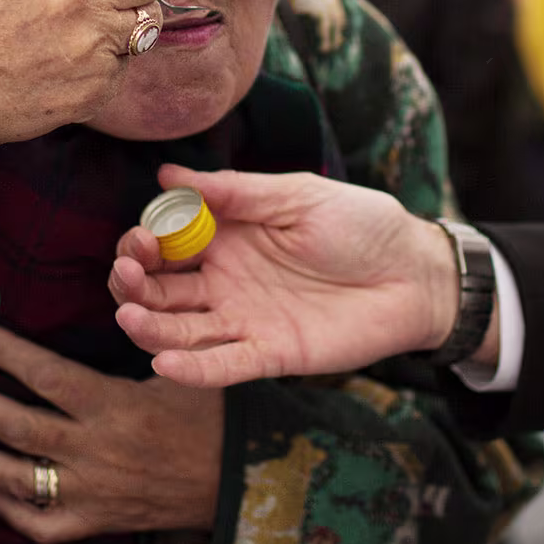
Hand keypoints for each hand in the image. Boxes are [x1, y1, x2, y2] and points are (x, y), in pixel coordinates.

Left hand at [0, 325, 223, 543]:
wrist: (239, 485)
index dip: (5, 353)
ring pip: (15, 478)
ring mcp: (91, 493)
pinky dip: (4, 509)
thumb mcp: (180, 372)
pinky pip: (38, 524)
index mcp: (115, 408)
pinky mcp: (95, 522)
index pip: (47, 376)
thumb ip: (142, 345)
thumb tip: (112, 304)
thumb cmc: (212, 419)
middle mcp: (95, 452)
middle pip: (17, 427)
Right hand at [109, 164, 464, 387]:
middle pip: (161, 289)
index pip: (166, 243)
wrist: (414, 272)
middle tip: (129, 275)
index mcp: (227, 236)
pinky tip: (164, 365)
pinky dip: (193, 370)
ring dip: (150, 328)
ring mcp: (244, 319)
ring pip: (181, 331)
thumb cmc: (361, 224)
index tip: (141, 238)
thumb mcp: (296, 195)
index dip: (144, 242)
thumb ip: (233, 191)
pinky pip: (223, 365)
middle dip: (135, 283)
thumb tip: (167, 174)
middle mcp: (225, 280)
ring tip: (131, 316)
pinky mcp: (270, 354)